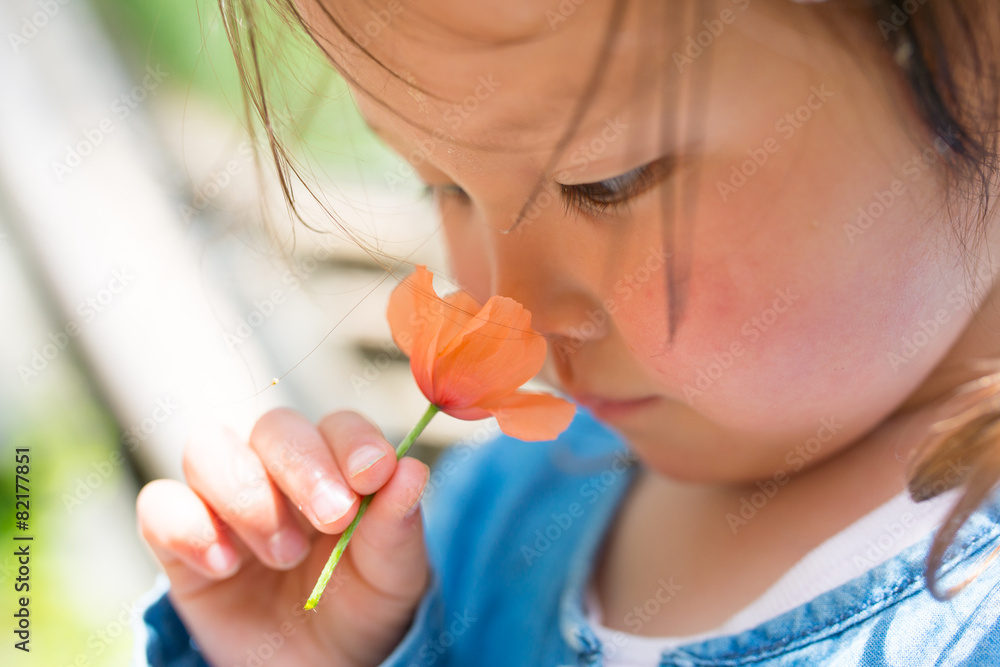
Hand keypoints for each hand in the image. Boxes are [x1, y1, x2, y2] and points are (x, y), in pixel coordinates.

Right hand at [136, 408, 430, 666]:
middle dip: (303, 466)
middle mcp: (278, 470)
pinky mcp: (180, 540)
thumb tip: (411, 470)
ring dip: (246, 495)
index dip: (354, 442)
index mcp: (338, 466)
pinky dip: (188, 528)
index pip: (340, 426)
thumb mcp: (392, 577)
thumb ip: (396, 526)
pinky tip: (224, 567)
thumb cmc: (360, 609)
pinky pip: (159, 506)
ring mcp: (225, 500)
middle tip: (333, 518)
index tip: (372, 474)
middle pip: (275, 427)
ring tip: (284, 556)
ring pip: (208, 447)